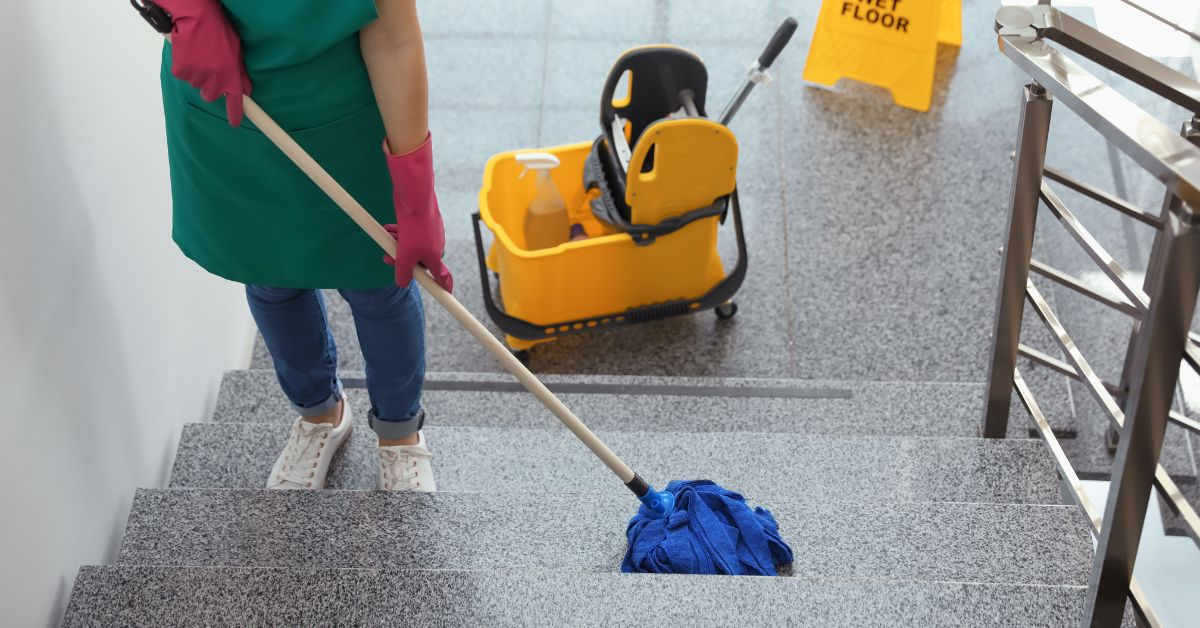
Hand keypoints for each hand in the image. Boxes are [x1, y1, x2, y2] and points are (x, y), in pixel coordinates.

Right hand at [156, 0, 251, 125]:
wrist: (197, 18)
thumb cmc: (219, 31)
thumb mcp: (236, 52)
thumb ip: (240, 73)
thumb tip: (246, 91)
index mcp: (231, 77)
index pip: (235, 103)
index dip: (235, 115)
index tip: (235, 123)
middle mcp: (215, 82)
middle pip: (210, 96)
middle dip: (209, 87)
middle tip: (208, 69)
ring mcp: (198, 78)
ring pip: (195, 83)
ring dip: (196, 72)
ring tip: (199, 53)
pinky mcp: (181, 72)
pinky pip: (182, 74)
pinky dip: (183, 66)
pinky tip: (187, 52)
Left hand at [382, 133, 453, 292]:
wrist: (415, 198)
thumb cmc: (414, 229)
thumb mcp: (404, 256)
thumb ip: (403, 273)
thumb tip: (402, 283)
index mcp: (435, 257)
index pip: (442, 276)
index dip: (444, 286)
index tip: (448, 293)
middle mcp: (436, 246)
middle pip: (419, 260)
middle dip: (403, 260)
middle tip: (388, 257)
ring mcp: (431, 232)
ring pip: (413, 245)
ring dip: (399, 245)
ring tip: (387, 237)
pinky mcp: (424, 221)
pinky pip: (412, 233)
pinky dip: (401, 233)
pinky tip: (389, 228)